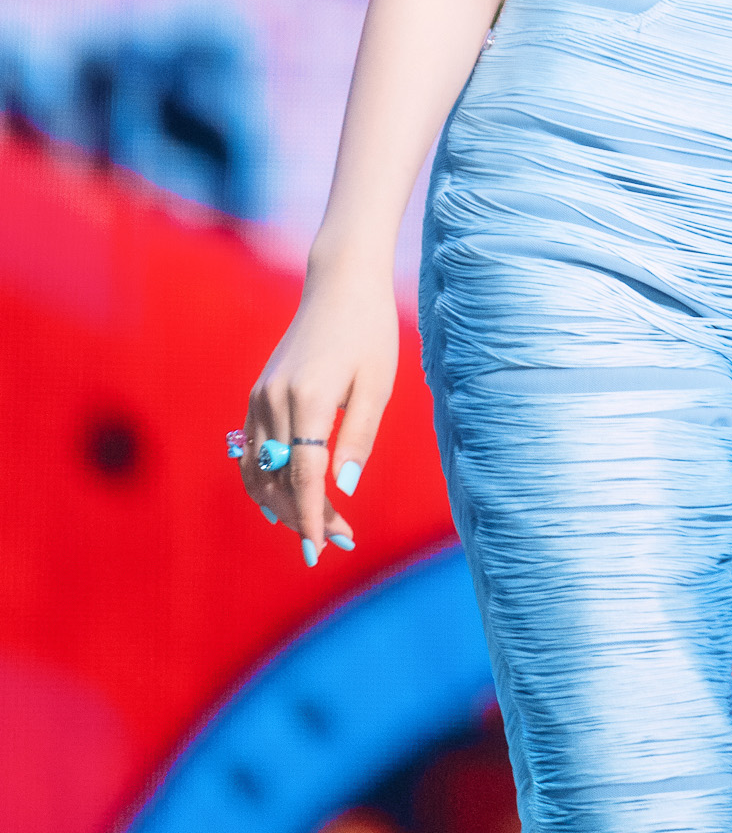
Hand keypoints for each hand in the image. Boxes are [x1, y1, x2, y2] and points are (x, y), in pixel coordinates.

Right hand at [235, 253, 398, 565]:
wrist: (341, 284)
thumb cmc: (370, 331)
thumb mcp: (378, 385)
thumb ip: (359, 438)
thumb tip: (343, 488)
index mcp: (308, 398)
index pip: (302, 475)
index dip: (312, 517)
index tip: (324, 548)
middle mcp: (275, 400)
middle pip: (278, 478)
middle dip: (303, 516)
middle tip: (338, 541)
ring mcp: (261, 397)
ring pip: (259, 469)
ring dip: (282, 503)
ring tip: (317, 526)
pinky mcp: (259, 394)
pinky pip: (252, 449)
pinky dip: (265, 479)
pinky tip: (283, 500)